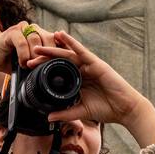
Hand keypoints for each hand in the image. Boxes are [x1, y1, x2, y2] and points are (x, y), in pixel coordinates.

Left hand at [16, 29, 145, 129]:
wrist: (125, 109)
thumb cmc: (107, 109)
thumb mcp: (82, 111)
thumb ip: (66, 113)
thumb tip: (49, 118)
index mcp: (78, 80)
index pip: (58, 72)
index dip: (44, 70)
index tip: (30, 70)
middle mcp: (82, 70)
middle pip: (60, 61)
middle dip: (45, 59)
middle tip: (29, 57)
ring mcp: (89, 65)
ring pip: (67, 54)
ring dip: (53, 49)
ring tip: (39, 47)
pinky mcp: (96, 63)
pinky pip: (81, 50)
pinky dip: (71, 42)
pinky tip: (61, 35)